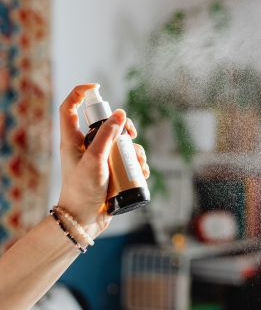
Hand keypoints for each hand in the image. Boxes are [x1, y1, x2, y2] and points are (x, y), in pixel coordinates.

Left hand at [56, 84, 149, 239]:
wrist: (84, 221)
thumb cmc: (82, 190)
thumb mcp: (94, 160)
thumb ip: (107, 136)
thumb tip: (121, 114)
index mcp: (73, 140)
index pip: (70, 108)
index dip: (80, 93)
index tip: (97, 88)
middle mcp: (86, 147)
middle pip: (107, 124)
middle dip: (124, 128)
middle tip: (132, 135)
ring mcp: (100, 159)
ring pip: (122, 143)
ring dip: (135, 151)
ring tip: (139, 165)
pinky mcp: (112, 171)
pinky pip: (129, 160)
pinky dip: (138, 164)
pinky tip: (142, 173)